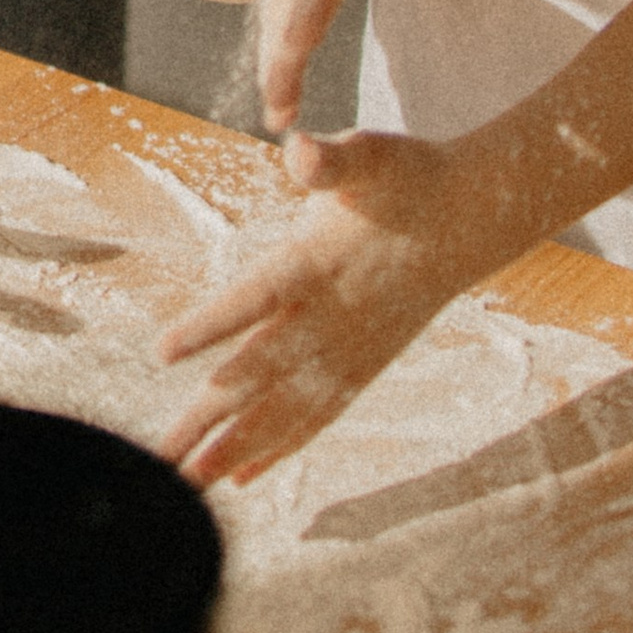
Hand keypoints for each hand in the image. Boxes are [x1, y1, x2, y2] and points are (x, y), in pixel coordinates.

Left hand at [157, 125, 471, 486]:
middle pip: (259, 373)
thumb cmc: (410, 181)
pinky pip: (314, 417)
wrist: (471, 221)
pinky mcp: (360, 368)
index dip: (212, 325)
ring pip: (282, 409)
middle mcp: (331, 319)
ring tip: (188, 485)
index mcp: (320, 263)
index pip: (257, 299)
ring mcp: (347, 351)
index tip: (163, 351)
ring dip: (234, 447)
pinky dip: (278, 447)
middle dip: (208, 416)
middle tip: (160, 460)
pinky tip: (242, 477)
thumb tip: (300, 148)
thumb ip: (332, 162)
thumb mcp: (371, 158)